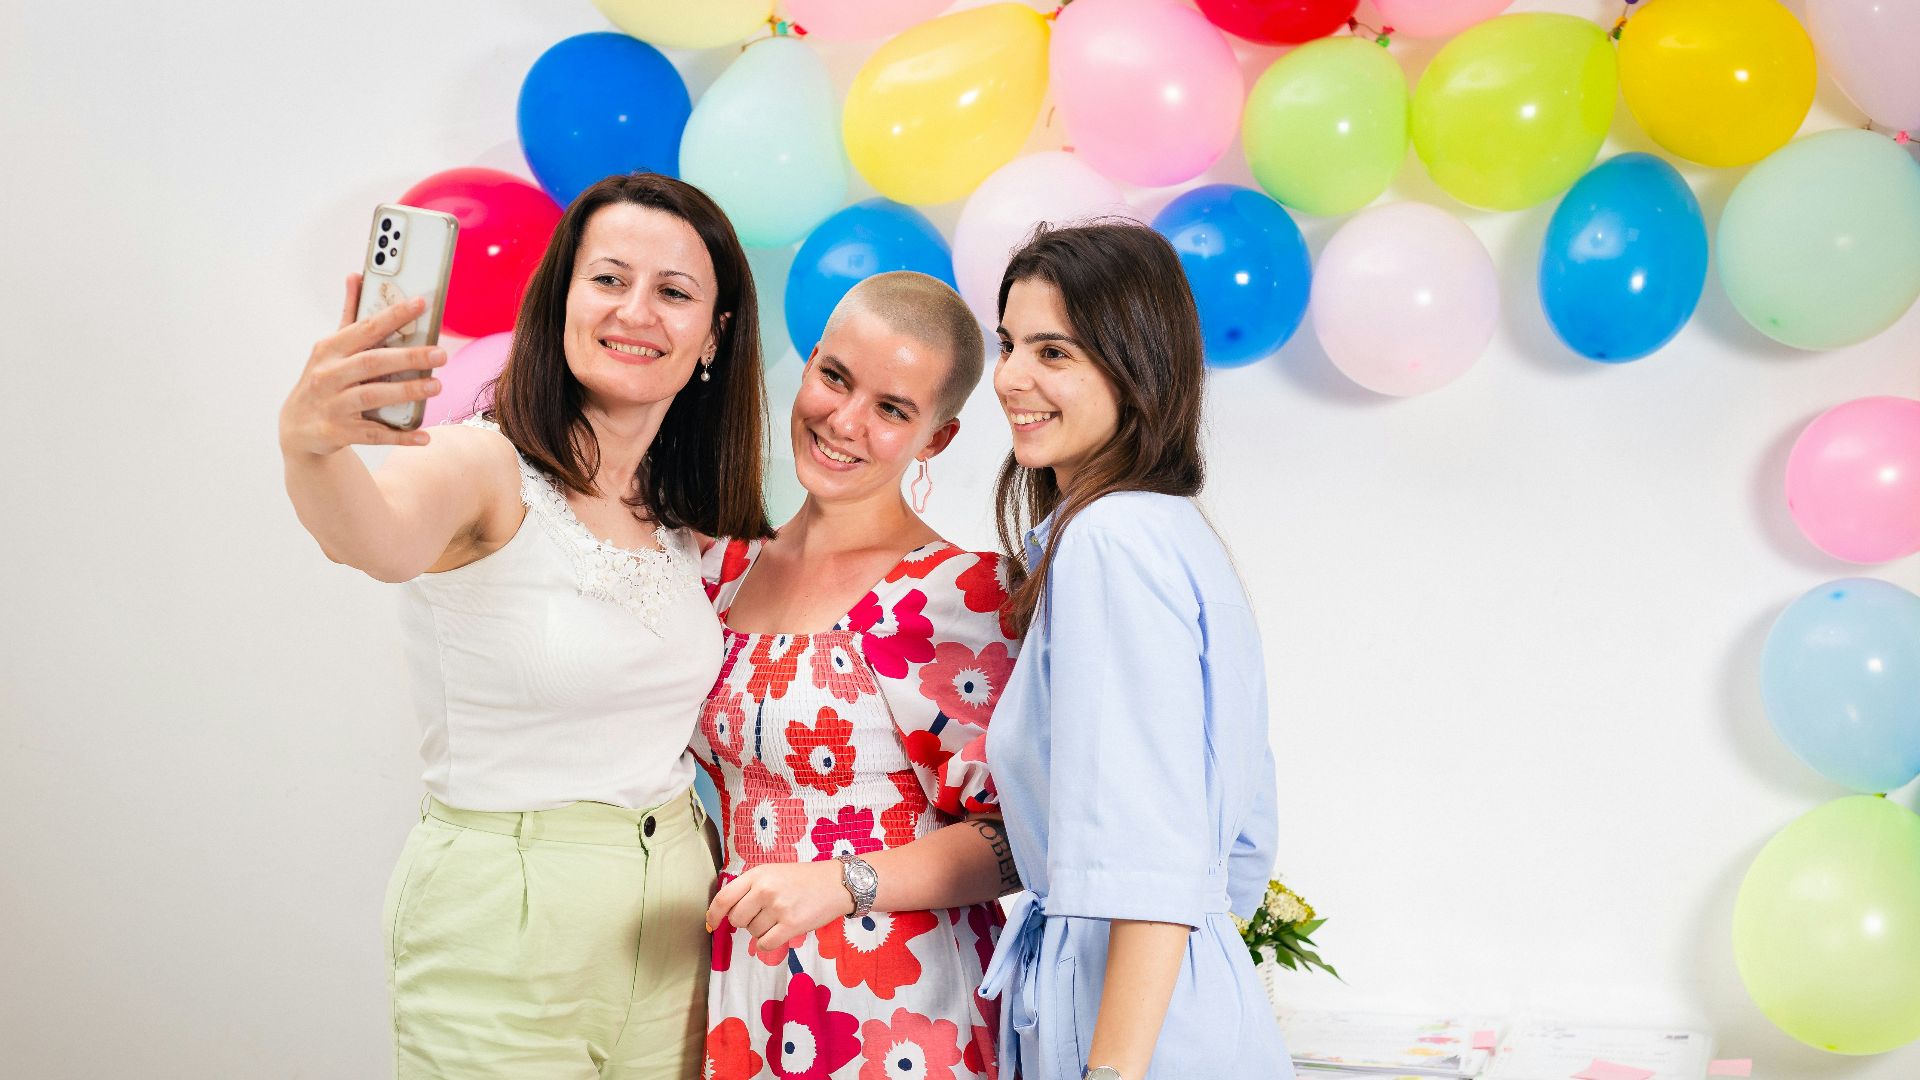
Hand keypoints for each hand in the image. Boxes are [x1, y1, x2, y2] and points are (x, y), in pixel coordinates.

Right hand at [278, 274, 448, 456]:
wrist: (297, 428)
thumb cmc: (322, 379)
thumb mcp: (330, 348)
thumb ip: (349, 314)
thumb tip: (356, 275)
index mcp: (329, 349)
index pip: (365, 328)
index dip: (393, 315)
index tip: (421, 303)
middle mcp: (328, 375)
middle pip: (372, 362)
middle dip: (408, 357)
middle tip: (441, 354)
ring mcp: (332, 405)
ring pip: (373, 396)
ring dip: (407, 392)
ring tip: (436, 386)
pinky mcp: (337, 432)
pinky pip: (374, 434)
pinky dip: (400, 435)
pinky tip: (424, 436)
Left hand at [706, 860, 854, 953]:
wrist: (835, 883)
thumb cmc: (803, 878)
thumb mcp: (773, 872)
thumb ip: (750, 887)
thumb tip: (725, 913)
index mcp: (757, 874)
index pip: (724, 898)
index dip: (714, 914)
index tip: (713, 923)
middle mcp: (765, 890)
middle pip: (737, 919)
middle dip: (745, 922)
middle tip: (763, 916)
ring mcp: (778, 908)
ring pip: (753, 933)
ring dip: (762, 932)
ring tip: (779, 919)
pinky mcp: (791, 925)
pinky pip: (766, 945)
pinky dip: (768, 945)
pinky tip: (778, 935)